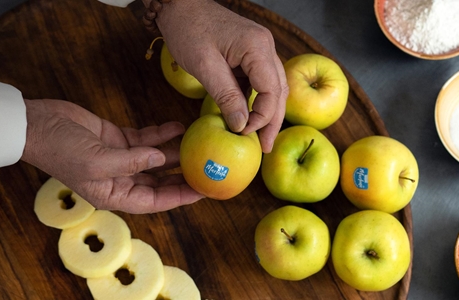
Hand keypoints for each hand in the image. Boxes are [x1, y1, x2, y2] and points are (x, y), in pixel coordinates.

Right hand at [21, 99, 202, 213]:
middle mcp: (119, 180)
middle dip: (183, 178)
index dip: (179, 198)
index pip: (154, 200)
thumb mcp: (97, 160)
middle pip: (159, 182)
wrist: (36, 124)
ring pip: (156, 160)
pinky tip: (177, 127)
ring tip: (199, 147)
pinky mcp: (117, 138)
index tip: (202, 192)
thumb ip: (132, 161)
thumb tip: (161, 158)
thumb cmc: (60, 149)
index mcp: (113, 194)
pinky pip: (145, 139)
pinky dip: (161, 134)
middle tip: (207, 170)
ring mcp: (119, 158)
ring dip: (176, 154)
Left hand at [153, 0, 287, 152]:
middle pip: (279, 90)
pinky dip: (257, 101)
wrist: (180, 6)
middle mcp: (265, 47)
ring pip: (273, 87)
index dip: (262, 116)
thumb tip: (242, 126)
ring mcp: (260, 49)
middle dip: (272, 120)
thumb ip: (226, 95)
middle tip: (265, 147)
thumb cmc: (188, 30)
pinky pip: (260, 81)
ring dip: (267, 113)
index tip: (245, 133)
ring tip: (260, 137)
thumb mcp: (205, 66)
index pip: (272, 90)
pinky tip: (249, 117)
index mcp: (257, 47)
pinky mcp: (250, 54)